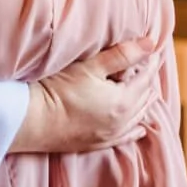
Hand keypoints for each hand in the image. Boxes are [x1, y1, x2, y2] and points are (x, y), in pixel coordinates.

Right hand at [10, 38, 160, 153]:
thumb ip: (121, 55)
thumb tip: (149, 43)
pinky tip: (140, 128)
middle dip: (147, 81)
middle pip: (144, 98)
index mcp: (123, 101)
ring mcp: (110, 135)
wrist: (33, 119)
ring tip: (145, 91)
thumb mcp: (90, 67)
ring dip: (143, 103)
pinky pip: (126, 137)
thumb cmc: (59, 89)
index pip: (145, 79)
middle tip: (147, 67)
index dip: (150, 63)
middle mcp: (122, 121)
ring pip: (138, 118)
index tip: (153, 52)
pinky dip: (136, 129)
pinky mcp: (97, 143)